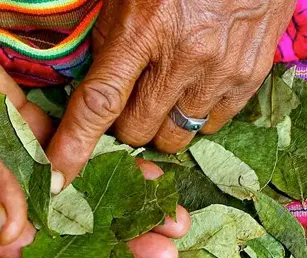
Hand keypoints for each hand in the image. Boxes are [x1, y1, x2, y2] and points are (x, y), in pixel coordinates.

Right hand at [0, 3, 188, 257]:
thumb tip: (10, 231)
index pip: (24, 256)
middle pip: (61, 234)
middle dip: (112, 246)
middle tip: (163, 254)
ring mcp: (17, 168)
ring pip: (75, 200)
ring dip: (119, 211)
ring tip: (168, 220)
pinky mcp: (31, 138)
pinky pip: (75, 161)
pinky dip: (107, 169)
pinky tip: (143, 176)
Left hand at [47, 0, 294, 180]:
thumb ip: (109, 42)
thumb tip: (96, 94)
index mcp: (142, 31)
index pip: (99, 102)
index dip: (74, 145)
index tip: (56, 178)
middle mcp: (183, 58)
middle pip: (138, 131)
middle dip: (126, 126)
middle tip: (129, 102)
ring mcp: (220, 72)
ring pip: (176, 136)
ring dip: (163, 125)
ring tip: (166, 91)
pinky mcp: (250, 77)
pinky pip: (213, 126)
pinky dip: (197, 117)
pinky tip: (196, 87)